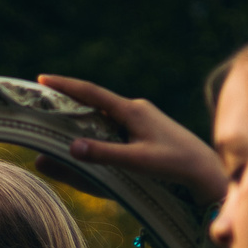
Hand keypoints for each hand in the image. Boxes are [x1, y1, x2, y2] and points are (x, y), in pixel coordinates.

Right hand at [40, 74, 227, 204]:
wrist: (205, 169)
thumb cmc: (174, 164)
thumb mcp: (137, 161)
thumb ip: (104, 154)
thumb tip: (71, 147)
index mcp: (132, 110)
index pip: (91, 93)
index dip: (65, 85)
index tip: (41, 78)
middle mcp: (135, 109)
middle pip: (95, 99)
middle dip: (68, 97)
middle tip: (42, 96)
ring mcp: (142, 117)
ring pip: (104, 111)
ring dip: (82, 110)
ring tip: (58, 113)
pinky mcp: (146, 128)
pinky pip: (114, 121)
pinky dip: (96, 122)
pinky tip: (89, 130)